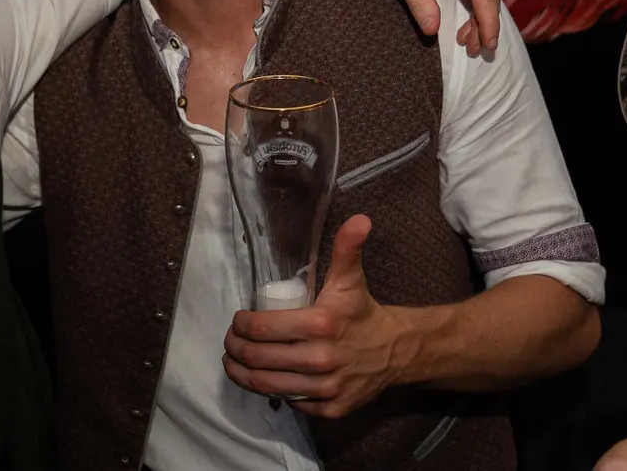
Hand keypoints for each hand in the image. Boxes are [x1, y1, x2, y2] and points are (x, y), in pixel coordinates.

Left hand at [223, 215, 405, 418]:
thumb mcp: (351, 279)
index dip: (241, 325)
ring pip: (268, 385)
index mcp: (321, 323)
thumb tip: (359, 219)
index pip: (263, 328)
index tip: (237, 321)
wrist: (396, 351)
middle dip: (235, 349)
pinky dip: (273, 392)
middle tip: (230, 342)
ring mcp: (327, 387)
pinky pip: (291, 402)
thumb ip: (347, 249)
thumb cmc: (363, 313)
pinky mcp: (332, 408)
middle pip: (259, 358)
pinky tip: (265, 378)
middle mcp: (322, 358)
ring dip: (243, 374)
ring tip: (234, 363)